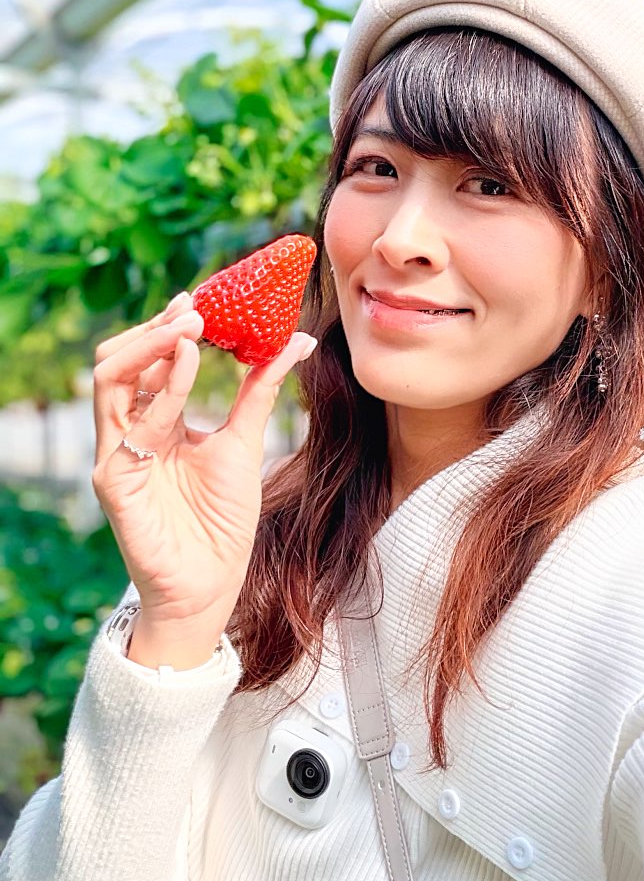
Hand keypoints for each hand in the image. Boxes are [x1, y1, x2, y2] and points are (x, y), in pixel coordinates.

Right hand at [91, 291, 316, 635]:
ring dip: (151, 347)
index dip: (169, 327)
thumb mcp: (246, 439)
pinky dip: (163, 390)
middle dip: (154, 329)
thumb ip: (262, 387)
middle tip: (194, 308)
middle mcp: (130, 432)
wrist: (214, 582)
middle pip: (120, 361)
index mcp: (156, 421)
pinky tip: (192, 365)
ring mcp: (117, 454)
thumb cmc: (224, 519)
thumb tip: (297, 338)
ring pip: (110, 380)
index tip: (199, 297)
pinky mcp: (114, 480)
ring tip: (191, 328)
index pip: (150, 361)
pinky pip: (130, 425)